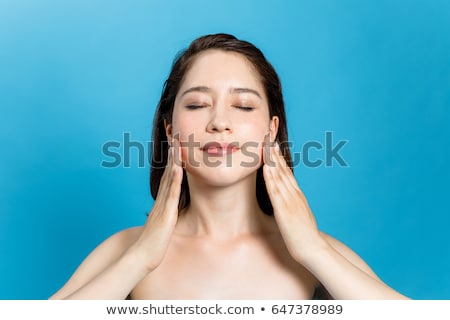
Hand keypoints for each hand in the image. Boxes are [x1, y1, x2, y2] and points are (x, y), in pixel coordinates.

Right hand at [130, 138, 182, 270]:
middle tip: (175, 133)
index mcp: (163, 200)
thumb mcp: (163, 223)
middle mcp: (162, 198)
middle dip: (172, 151)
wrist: (142, 256)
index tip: (177, 142)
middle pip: (168, 170)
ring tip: (178, 143)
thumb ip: (168, 212)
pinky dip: (175, 179)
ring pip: (169, 177)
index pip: (169, 174)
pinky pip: (171, 193)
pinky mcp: (166, 213)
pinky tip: (179, 167)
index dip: (173, 158)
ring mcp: (163, 205)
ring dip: (174, 160)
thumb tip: (173, 207)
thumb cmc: (154, 242)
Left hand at [262, 134, 325, 262]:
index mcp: (296, 194)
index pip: (286, 170)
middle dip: (274, 151)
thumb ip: (291, 204)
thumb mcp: (298, 214)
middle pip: (282, 168)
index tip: (271, 142)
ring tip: (265, 144)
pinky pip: (276, 191)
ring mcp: (290, 201)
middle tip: (267, 135)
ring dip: (272, 159)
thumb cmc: (304, 234)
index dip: (278, 156)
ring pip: (279, 176)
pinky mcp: (284, 210)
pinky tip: (266, 167)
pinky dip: (271, 178)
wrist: (313, 248)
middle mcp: (294, 193)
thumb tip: (282, 199)